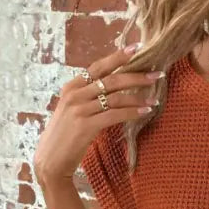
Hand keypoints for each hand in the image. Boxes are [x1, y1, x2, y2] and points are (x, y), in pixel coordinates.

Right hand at [33, 43, 161, 185]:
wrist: (51, 160)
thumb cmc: (66, 137)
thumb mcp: (73, 111)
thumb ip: (88, 99)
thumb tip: (112, 92)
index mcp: (71, 87)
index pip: (98, 66)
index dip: (118, 57)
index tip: (137, 48)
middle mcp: (75, 94)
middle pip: (111, 79)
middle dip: (136, 76)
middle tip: (157, 74)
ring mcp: (80, 109)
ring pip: (115, 97)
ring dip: (139, 97)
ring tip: (156, 99)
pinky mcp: (86, 125)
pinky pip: (115, 115)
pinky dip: (132, 112)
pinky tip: (145, 112)